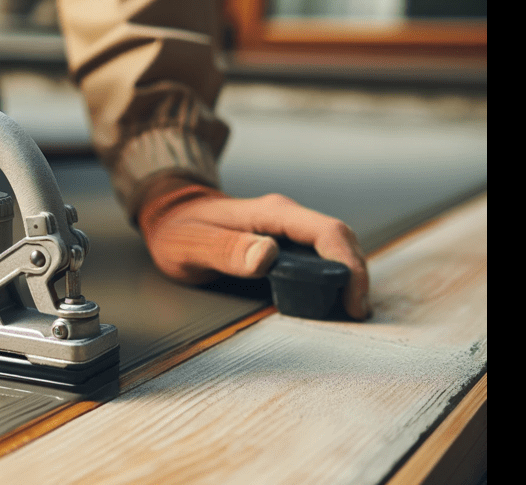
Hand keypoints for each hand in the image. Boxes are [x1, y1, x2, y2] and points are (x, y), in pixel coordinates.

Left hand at [138, 176, 369, 318]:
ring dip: (348, 277)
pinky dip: (331, 277)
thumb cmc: (177, 230)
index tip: (353, 298)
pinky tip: (331, 299)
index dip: (348, 264)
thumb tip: (266, 255)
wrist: (168, 216)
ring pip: (333, 249)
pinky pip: (317, 257)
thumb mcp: (192, 244)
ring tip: (350, 310)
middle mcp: (284, 217)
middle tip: (357, 311)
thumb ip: (226, 250)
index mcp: (270, 213)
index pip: (327, 231)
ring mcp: (286, 229)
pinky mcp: (283, 243)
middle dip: (356, 275)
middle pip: (340, 240)